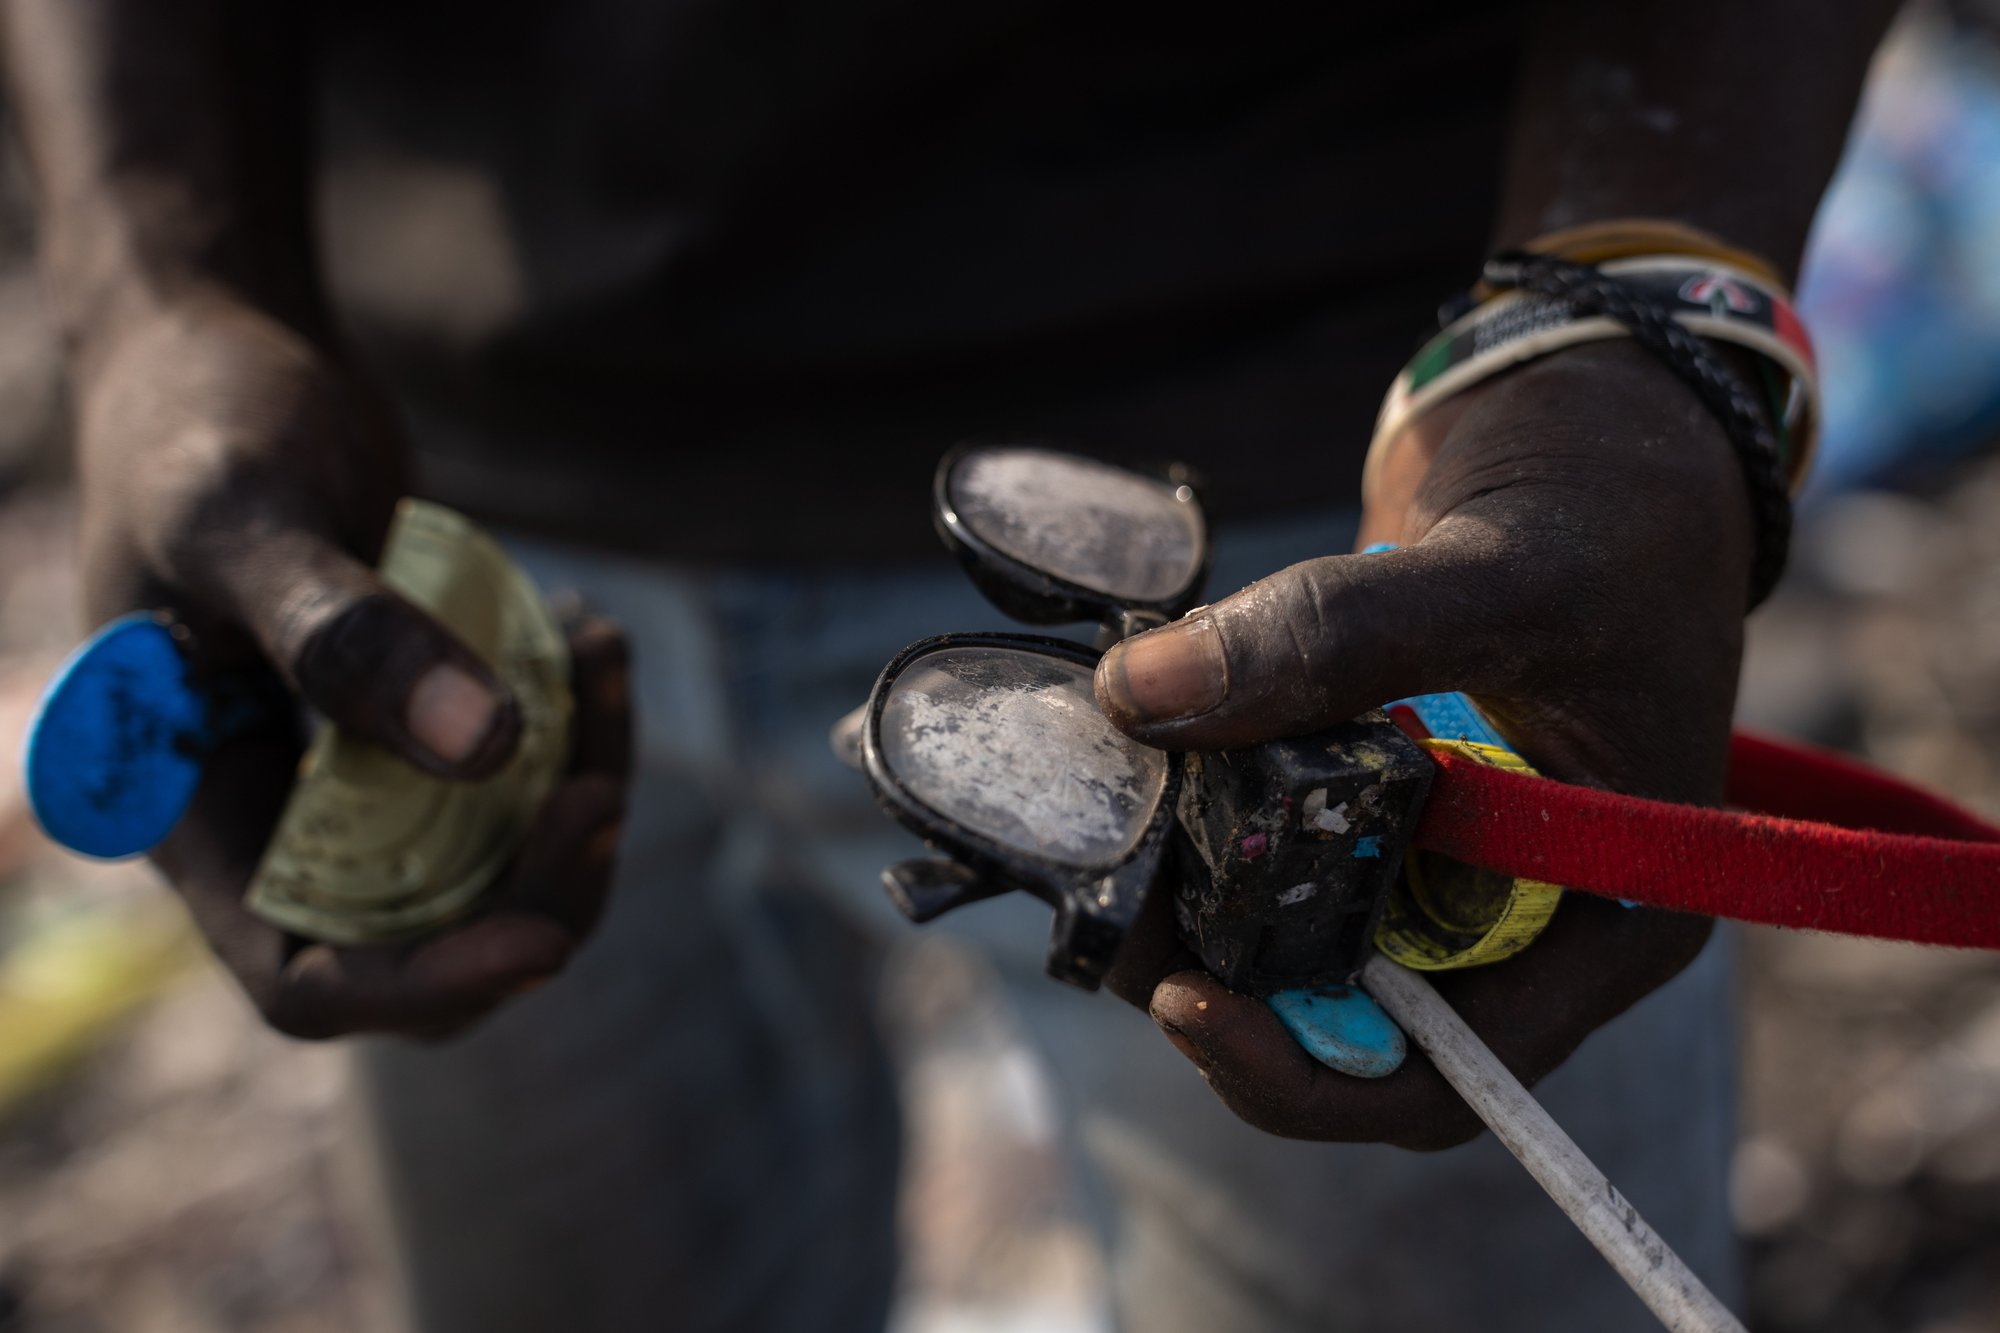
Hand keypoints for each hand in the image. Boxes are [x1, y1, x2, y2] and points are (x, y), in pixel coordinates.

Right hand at [74, 294, 631, 1038]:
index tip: (541, 937)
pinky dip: (572, 730)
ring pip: (496, 863)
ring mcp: (356, 778)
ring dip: (574, 791)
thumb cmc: (200, 428)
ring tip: (599, 652)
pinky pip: (518, 777)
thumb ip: (348, 637)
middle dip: (535, 890)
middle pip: (431, 940)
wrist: (221, 356)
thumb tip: (488, 753)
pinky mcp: (421, 725)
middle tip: (602, 786)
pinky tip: (591, 635)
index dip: (425, 987)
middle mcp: (279, 822)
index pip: (307, 978)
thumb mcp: (250, 520)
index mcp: (201, 818)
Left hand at [1095, 340, 1746, 1148]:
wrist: (1596, 426)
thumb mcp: (1502, 576)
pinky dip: (1202, 813)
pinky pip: (1272, 835)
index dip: (1306, 1072)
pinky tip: (1135, 762)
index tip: (1183, 1001)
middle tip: (1105, 906)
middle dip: (1219, 975)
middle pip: (1347, 1013)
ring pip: (1291, 930)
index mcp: (1601, 918)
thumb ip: (1337, 637)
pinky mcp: (1369, 784)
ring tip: (1100, 826)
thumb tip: (1140, 694)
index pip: (1449, 1073)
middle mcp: (1516, 911)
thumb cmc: (1613, 512)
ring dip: (1190, 897)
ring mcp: (1438, 850)